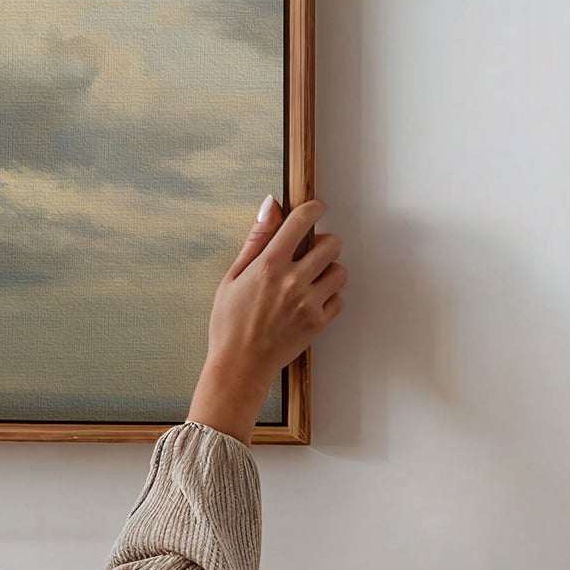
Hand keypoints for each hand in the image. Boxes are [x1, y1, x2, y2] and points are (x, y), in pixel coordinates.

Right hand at [187, 196, 345, 437]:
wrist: (239, 364)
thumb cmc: (229, 322)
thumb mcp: (233, 276)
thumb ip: (256, 239)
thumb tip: (271, 205)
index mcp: (269, 264)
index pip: (301, 221)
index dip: (313, 209)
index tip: (315, 208)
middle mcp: (292, 280)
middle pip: (332, 244)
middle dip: (324, 243)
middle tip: (312, 252)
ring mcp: (308, 303)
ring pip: (340, 271)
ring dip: (329, 270)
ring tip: (312, 279)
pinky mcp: (318, 323)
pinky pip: (339, 300)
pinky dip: (329, 298)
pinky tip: (311, 302)